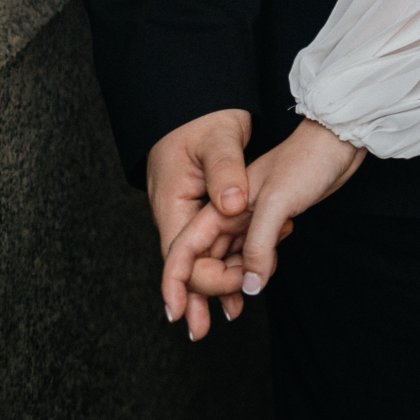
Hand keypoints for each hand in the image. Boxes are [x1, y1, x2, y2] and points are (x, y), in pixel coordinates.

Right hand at [147, 110, 252, 338]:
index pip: (176, 255)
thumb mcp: (217, 139)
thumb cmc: (204, 116)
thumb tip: (234, 206)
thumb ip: (225, 172)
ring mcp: (192, 209)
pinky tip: (247, 272)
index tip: (186, 312)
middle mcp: (178, 211)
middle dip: (201, 295)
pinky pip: (216, 241)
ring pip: (203, 256)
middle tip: (223, 320)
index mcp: (172, 201)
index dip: (182, 286)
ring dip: (218, 283)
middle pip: (188, 263)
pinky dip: (230, 258)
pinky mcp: (210, 204)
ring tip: (236, 311)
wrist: (203, 98)